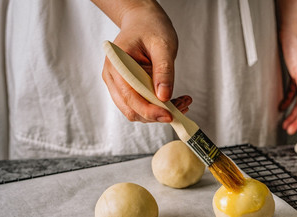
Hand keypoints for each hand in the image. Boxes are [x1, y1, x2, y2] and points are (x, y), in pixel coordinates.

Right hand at [98, 1, 185, 122]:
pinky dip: (159, 108)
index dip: (149, 110)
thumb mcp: (163, 46)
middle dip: (157, 114)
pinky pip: (142, 105)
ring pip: (137, 111)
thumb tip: (164, 97)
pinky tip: (177, 101)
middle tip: (182, 107)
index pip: (130, 97)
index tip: (169, 115)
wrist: (143, 21)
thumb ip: (164, 71)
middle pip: (132, 109)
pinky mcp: (129, 89)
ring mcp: (119, 85)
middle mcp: (113, 78)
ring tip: (183, 102)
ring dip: (160, 112)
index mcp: (116, 65)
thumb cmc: (150, 28)